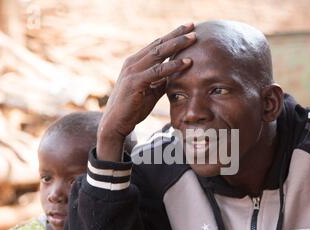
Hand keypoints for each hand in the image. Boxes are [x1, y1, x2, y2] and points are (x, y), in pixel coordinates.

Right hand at [97, 23, 195, 160]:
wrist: (116, 123)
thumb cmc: (133, 108)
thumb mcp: (151, 91)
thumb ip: (162, 81)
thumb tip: (177, 75)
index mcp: (135, 62)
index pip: (156, 45)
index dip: (172, 36)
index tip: (188, 28)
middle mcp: (133, 63)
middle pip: (158, 44)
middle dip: (176, 34)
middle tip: (193, 25)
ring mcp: (132, 72)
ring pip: (158, 53)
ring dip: (177, 44)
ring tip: (193, 38)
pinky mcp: (135, 83)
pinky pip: (157, 71)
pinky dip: (173, 66)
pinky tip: (187, 62)